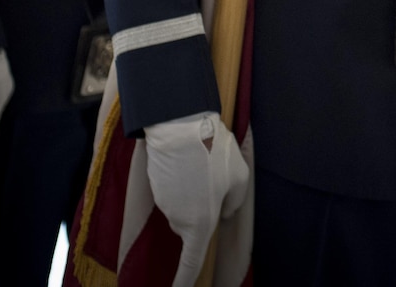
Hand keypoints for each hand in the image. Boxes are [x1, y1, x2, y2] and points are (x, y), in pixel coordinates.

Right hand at [144, 111, 249, 286]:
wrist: (179, 125)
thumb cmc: (214, 154)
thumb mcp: (239, 178)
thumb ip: (234, 203)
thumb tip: (224, 213)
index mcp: (200, 224)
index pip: (191, 263)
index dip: (184, 282)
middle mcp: (179, 219)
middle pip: (191, 225)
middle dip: (202, 209)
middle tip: (216, 179)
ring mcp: (165, 203)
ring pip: (183, 205)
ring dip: (193, 191)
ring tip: (203, 163)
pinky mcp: (156, 186)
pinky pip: (174, 189)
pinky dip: (182, 178)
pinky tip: (190, 159)